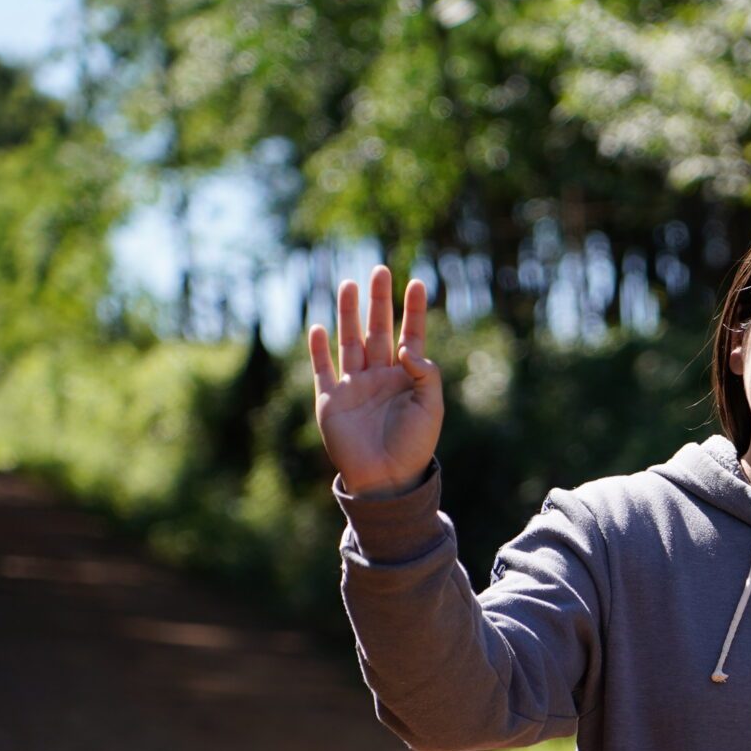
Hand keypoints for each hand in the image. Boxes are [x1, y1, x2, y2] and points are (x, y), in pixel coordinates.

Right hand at [309, 265, 443, 497]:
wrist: (386, 479)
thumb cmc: (414, 446)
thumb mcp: (431, 409)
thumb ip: (425, 376)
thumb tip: (409, 348)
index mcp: (406, 378)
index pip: (411, 335)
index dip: (414, 310)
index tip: (418, 283)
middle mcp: (379, 376)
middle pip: (378, 330)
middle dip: (379, 301)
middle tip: (379, 270)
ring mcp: (354, 386)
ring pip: (351, 341)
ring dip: (349, 314)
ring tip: (349, 285)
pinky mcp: (331, 400)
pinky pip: (323, 369)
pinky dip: (319, 349)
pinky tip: (320, 327)